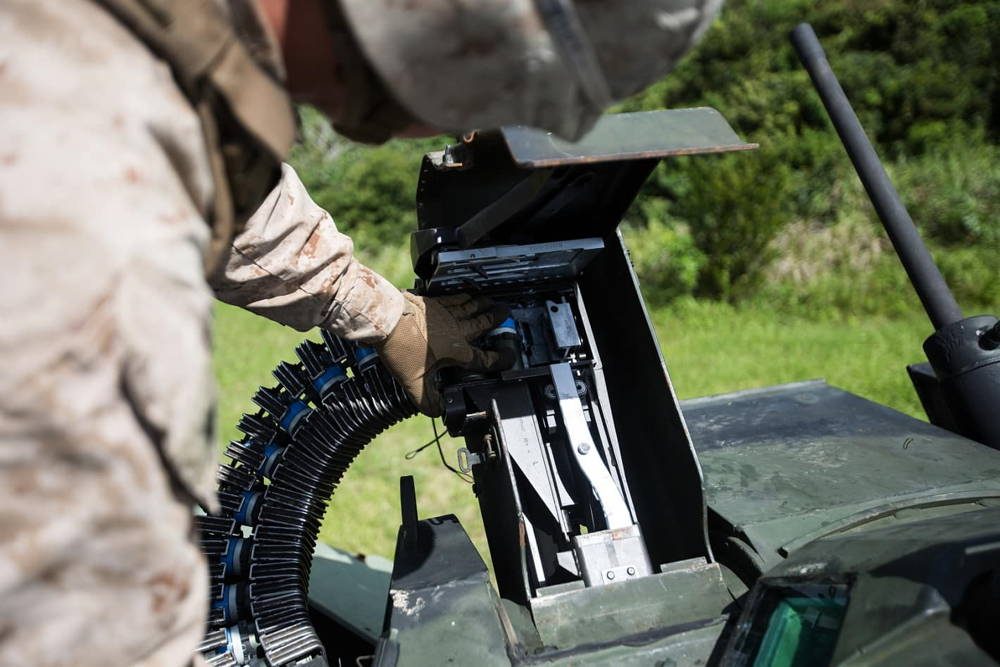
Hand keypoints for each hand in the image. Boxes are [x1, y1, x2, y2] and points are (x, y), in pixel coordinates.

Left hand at [376, 292, 511, 415]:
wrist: (386, 321)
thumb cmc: (401, 348)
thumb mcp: (415, 382)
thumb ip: (428, 401)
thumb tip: (439, 411)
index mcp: (456, 351)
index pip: (484, 358)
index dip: (500, 359)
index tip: (509, 357)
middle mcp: (456, 330)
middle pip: (483, 324)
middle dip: (496, 320)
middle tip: (506, 314)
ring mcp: (445, 315)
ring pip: (471, 308)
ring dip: (484, 305)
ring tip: (493, 302)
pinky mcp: (434, 304)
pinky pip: (455, 299)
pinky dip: (464, 296)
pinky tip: (467, 294)